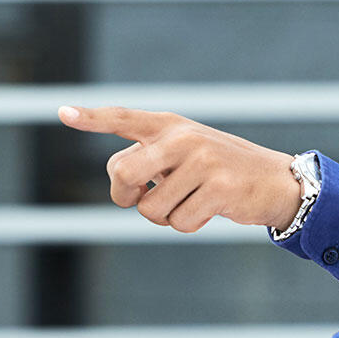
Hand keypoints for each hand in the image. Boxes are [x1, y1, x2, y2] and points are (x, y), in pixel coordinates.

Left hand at [58, 104, 303, 232]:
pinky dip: (188, 225)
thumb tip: (123, 187)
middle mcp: (182, 137)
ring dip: (164, 216)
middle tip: (143, 197)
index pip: (122, 119)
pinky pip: (179, 223)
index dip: (91, 118)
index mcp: (169, 125)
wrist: (276, 181)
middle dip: (125, 196)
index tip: (62, 113)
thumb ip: (150, 160)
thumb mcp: (185, 154)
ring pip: (150, 208)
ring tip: (191, 201)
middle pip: (122, 172)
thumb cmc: (219, 171)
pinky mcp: (218, 187)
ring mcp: (201, 161)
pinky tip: (209, 209)